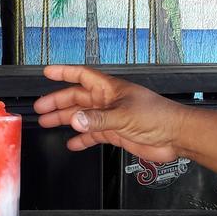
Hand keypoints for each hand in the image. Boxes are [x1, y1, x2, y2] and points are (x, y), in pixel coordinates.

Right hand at [33, 65, 189, 161]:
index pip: (81, 75)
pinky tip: (73, 143)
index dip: (64, 72)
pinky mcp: (116, 133)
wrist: (176, 136)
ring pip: (82, 117)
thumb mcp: (123, 116)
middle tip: (40, 109)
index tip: (47, 72)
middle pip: (77, 98)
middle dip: (57, 102)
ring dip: (65, 120)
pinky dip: (82, 139)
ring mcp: (111, 117)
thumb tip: (75, 120)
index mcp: (109, 89)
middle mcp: (108, 101)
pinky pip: (93, 134)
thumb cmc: (158, 116)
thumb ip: (97, 120)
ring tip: (48, 123)